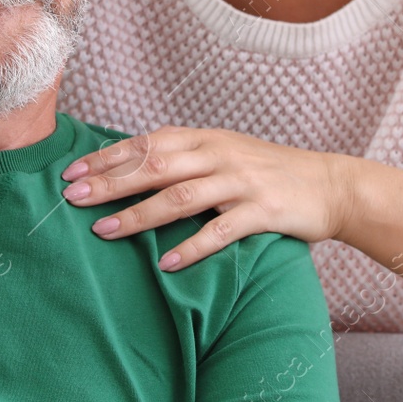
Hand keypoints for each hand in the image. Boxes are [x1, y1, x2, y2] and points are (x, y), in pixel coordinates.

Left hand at [59, 126, 355, 270]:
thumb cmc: (270, 173)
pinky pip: (220, 230)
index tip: (71, 173)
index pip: (147, 144)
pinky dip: (190, 246)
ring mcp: (242, 182)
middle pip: (155, 166)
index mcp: (207, 139)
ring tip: (105, 232)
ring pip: (181, 196)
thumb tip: (130, 169)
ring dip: (140, 214)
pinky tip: (164, 263)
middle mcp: (220, 154)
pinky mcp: (263, 211)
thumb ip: (186, 157)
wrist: (331, 185)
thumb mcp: (226, 153)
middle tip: (73, 199)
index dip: (107, 158)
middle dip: (111, 182)